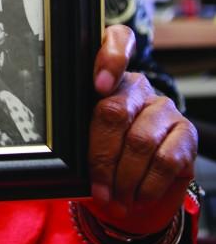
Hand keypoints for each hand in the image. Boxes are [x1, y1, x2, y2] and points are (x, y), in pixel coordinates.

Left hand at [86, 25, 196, 234]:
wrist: (133, 194)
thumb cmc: (100, 164)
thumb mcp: (81, 146)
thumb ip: (74, 133)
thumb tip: (57, 143)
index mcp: (106, 79)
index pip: (117, 42)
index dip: (110, 58)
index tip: (98, 86)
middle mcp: (136, 86)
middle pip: (115, 109)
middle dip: (102, 157)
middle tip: (98, 190)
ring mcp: (163, 107)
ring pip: (140, 141)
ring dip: (124, 179)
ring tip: (116, 201)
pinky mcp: (186, 132)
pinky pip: (166, 159)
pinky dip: (148, 185)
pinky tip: (139, 197)